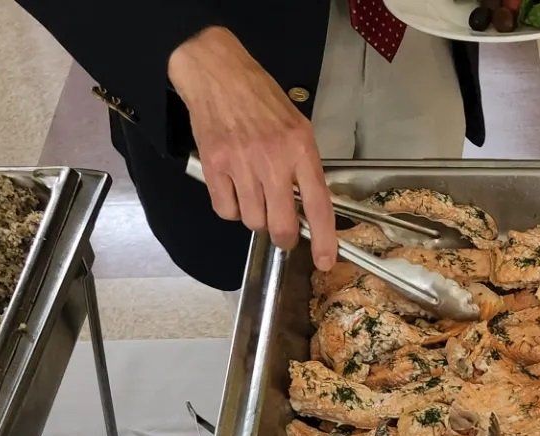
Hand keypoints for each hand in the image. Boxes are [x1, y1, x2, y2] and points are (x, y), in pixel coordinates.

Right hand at [168, 26, 336, 269]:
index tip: (324, 261)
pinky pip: (226, 211)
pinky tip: (234, 187)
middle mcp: (273, 159)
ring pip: (253, 221)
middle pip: (281, 226)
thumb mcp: (298, 128)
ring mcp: (242, 163)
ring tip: (254, 192)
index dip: (323, 241)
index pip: (318, 206)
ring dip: (255, 217)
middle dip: (283, 237)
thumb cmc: (261, 99)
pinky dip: (230, 207)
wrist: (217, 71)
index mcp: (301, 149)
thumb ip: (305, 168)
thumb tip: (309, 211)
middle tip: (281, 230)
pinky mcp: (214, 165)